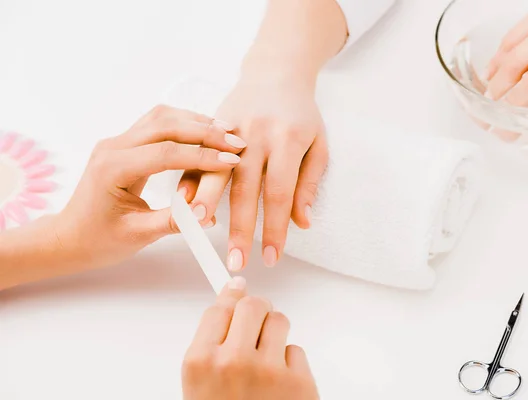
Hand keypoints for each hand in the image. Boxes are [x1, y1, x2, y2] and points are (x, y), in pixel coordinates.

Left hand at [54, 105, 245, 270]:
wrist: (70, 237)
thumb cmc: (98, 240)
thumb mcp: (138, 235)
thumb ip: (173, 221)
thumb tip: (208, 214)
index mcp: (112, 169)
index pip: (165, 153)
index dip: (202, 155)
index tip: (231, 161)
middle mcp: (113, 147)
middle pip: (165, 125)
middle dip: (204, 132)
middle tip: (236, 142)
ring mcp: (117, 142)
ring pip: (161, 117)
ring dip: (195, 122)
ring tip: (225, 133)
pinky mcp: (125, 144)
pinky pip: (157, 124)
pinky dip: (184, 125)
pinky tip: (204, 133)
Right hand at [178, 70, 328, 270]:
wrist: (276, 74)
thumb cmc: (301, 115)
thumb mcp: (318, 145)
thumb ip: (309, 184)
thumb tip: (301, 223)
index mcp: (288, 141)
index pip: (280, 194)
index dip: (274, 229)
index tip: (271, 258)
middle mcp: (258, 134)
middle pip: (246, 189)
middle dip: (240, 229)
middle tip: (235, 261)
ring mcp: (232, 128)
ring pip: (215, 171)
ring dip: (206, 204)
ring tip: (198, 231)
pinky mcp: (214, 125)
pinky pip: (198, 154)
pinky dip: (189, 179)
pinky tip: (184, 202)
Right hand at [182, 277, 318, 399]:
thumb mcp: (200, 388)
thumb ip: (212, 347)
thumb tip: (230, 303)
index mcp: (200, 362)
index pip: (219, 307)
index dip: (230, 297)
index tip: (235, 287)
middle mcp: (233, 360)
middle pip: (252, 304)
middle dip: (255, 311)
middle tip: (256, 323)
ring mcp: (269, 370)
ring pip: (279, 321)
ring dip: (275, 335)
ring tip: (268, 360)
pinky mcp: (299, 382)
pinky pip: (297, 350)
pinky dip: (291, 363)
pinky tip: (280, 384)